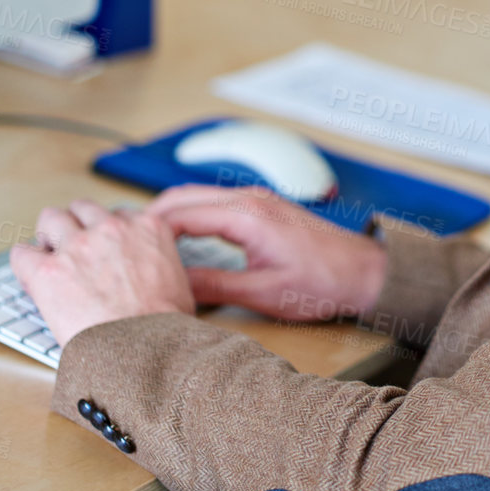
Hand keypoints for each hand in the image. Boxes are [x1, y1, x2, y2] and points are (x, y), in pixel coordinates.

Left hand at [9, 200, 193, 344]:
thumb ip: (161, 265)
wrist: (144, 354)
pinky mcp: (49, 271)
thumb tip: (151, 276)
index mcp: (148, 229)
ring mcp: (78, 247)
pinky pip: (22, 254)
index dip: (106, 233)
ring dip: (50, 237)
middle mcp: (112, 229)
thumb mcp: (180, 284)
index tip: (103, 249)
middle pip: (82, 209)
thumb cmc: (164, 330)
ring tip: (51, 260)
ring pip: (51, 218)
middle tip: (73, 251)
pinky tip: (33, 280)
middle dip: (76, 227)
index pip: (119, 214)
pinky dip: (25, 265)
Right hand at [146, 185, 387, 321]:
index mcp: (246, 215)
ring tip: (144, 243)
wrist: (365, 273)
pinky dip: (191, 214)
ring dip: (170, 214)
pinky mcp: (263, 206)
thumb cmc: (323, 283)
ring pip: (198, 197)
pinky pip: (215, 202)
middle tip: (124, 245)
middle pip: (183, 197)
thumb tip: (173, 289)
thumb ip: (214, 288)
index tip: (125, 251)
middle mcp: (249, 198)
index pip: (181, 214)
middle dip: (150, 219)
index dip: (148, 233)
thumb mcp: (263, 293)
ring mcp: (256, 198)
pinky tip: (180, 238)